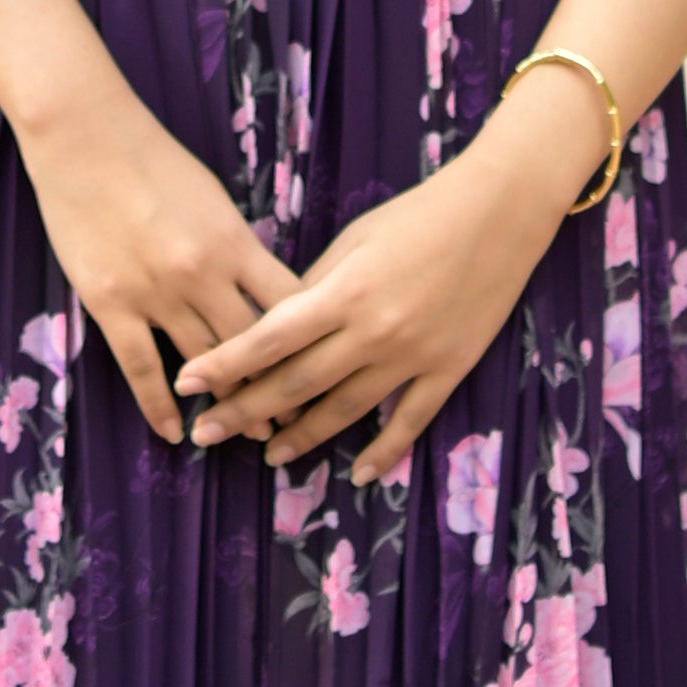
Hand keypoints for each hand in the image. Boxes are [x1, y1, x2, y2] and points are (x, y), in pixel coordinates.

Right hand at [19, 84, 294, 453]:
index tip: (324, 372)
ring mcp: (156, 294)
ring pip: (203, 364)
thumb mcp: (213, 198)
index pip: (287, 307)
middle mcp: (203, 275)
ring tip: (247, 435)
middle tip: (296, 425)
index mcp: (235, 243)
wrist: (86, 137)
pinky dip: (160, 406)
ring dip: (229, 403)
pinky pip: (141, 369)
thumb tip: (262, 285)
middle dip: (279, 388)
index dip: (310, 345)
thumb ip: (237, 246)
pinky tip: (174, 433)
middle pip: (253, 347)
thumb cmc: (152, 159)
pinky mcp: (112, 305)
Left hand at [171, 133, 572, 486]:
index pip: (269, 339)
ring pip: (345, 410)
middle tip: (206, 434)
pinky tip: (357, 473)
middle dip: (246, 411)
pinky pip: (409, 421)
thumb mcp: (355, 239)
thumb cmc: (419, 215)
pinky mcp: (448, 369)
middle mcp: (373, 332)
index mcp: (344, 292)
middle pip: (297, 383)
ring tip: (269, 455)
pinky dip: (382, 451)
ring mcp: (413, 356)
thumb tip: (280, 327)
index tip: (187, 384)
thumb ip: (316, 287)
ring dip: (303, 437)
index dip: (225, 365)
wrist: (499, 213)